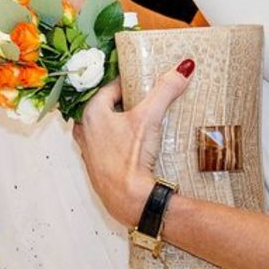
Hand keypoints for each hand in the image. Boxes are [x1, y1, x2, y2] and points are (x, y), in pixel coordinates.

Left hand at [72, 60, 194, 225]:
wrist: (130, 199)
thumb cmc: (131, 158)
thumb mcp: (150, 117)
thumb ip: (165, 90)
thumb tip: (183, 68)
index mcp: (91, 114)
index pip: (109, 88)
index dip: (128, 83)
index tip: (142, 82)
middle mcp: (85, 132)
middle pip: (104, 107)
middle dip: (122, 102)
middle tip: (142, 100)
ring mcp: (90, 152)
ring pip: (103, 128)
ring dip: (118, 122)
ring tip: (139, 121)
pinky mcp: (98, 169)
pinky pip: (106, 147)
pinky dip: (117, 142)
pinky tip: (133, 145)